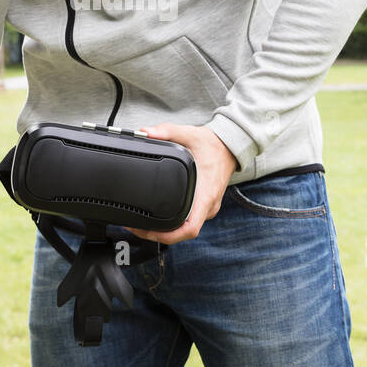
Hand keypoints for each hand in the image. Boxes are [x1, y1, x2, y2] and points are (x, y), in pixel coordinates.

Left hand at [125, 122, 236, 244]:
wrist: (231, 146)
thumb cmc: (214, 145)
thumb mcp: (190, 134)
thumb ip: (167, 131)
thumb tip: (146, 132)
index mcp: (205, 195)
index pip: (189, 228)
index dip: (168, 236)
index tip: (149, 232)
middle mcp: (207, 206)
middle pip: (183, 233)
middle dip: (159, 235)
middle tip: (136, 228)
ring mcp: (206, 207)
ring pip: (185, 229)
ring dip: (165, 232)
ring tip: (142, 226)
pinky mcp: (204, 205)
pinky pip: (188, 221)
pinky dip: (172, 225)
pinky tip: (158, 219)